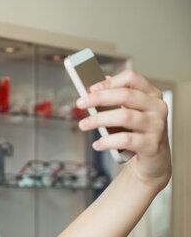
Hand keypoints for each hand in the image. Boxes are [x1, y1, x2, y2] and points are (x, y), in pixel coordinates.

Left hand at [76, 70, 171, 189]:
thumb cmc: (136, 131)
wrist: (154, 158)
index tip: (90, 88)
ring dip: (99, 120)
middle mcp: (157, 107)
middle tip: (80, 104)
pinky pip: (126, 140)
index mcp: (151, 94)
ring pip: (124, 117)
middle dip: (99, 98)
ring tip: (83, 125)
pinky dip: (107, 142)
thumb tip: (92, 89)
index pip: (132, 78)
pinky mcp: (152, 145)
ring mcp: (157, 126)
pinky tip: (97, 144)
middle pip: (126, 95)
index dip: (110, 82)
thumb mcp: (129, 111)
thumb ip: (115, 99)